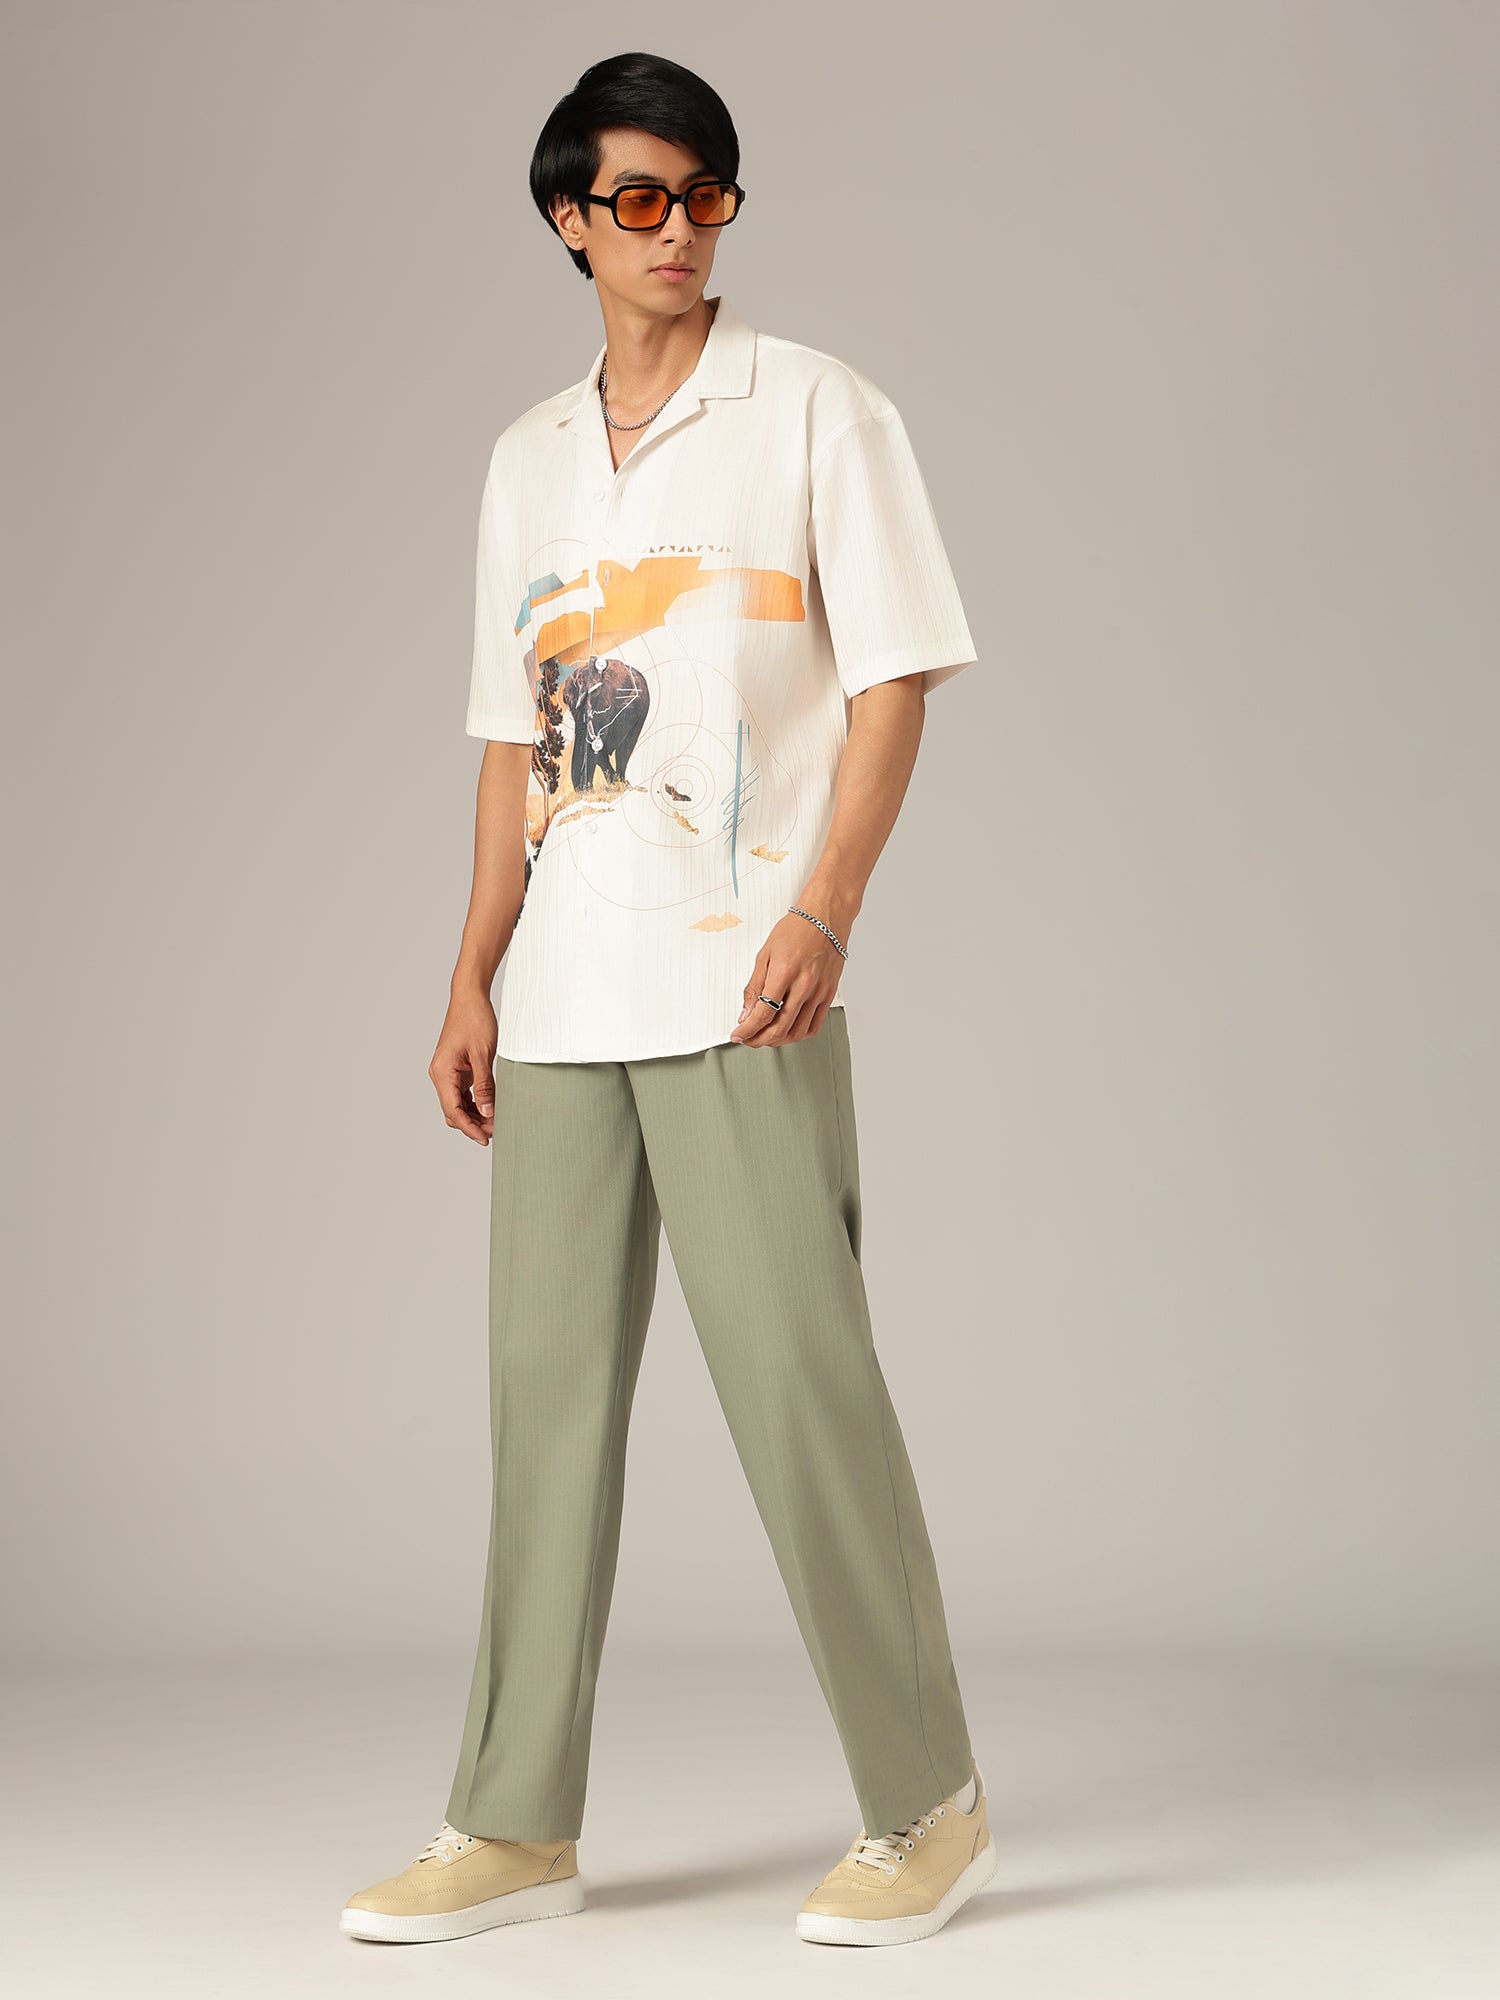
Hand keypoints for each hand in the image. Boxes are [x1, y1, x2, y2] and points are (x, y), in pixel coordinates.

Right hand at [430, 989, 498, 1143]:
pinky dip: (475, 1103)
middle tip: (496, 1131)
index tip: (486, 1138)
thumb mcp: (483, 1054)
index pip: (453, 1111)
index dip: (469, 1128)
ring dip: (475, 1115)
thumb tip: (488, 1111)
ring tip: (496, 1122)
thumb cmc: (475, 1019)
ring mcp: (447, 1072)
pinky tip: (491, 1108)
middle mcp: (440, 1074)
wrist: (469, 997)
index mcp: (442, 1072)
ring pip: (458, 1105)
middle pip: (453, 1111)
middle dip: (473, 1124)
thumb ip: (485, 1085)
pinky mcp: (456, 1069)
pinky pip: (462, 1094)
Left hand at [730, 909, 845, 1047]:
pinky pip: (814, 1025)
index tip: (738, 1034)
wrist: (826, 917)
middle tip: (748, 1039)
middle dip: (758, 1039)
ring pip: (797, 1032)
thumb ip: (754, 986)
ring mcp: (819, 992)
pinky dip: (798, 1035)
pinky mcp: (829, 994)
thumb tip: (746, 1013)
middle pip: (779, 1028)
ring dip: (778, 1041)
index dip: (747, 1030)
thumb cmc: (796, 930)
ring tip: (765, 1037)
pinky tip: (787, 1032)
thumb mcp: (765, 954)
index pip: (763, 1014)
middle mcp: (804, 985)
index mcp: (785, 973)